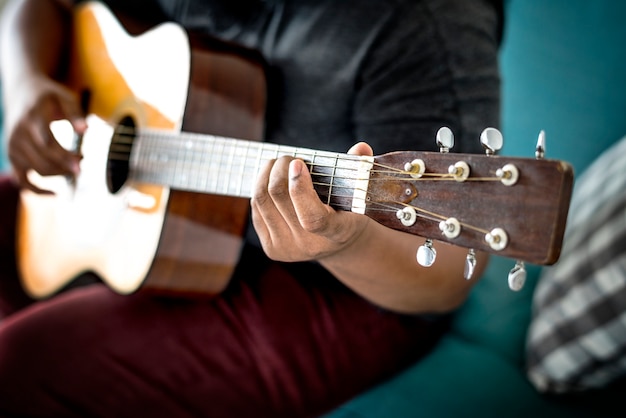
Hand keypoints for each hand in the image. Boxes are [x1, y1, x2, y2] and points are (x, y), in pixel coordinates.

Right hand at [4, 75, 85, 192]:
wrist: (21, 91)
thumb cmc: (48, 96)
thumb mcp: (64, 97)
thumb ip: (75, 113)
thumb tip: (85, 130)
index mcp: (31, 119)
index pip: (47, 143)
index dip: (65, 155)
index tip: (82, 160)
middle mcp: (18, 135)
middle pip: (44, 161)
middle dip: (67, 166)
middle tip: (83, 160)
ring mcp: (13, 147)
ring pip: (39, 172)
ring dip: (60, 173)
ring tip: (75, 164)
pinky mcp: (13, 157)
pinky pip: (22, 181)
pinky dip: (37, 190)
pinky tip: (55, 194)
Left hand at [251, 142, 373, 261]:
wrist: (336, 245)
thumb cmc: (348, 212)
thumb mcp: (358, 194)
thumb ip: (359, 170)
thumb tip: (362, 147)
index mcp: (336, 233)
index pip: (312, 218)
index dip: (300, 189)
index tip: (298, 163)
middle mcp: (309, 245)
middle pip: (280, 198)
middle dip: (281, 168)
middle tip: (289, 158)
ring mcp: (288, 249)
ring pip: (262, 200)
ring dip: (267, 174)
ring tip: (279, 164)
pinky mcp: (272, 249)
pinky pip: (257, 209)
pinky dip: (261, 188)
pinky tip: (271, 180)